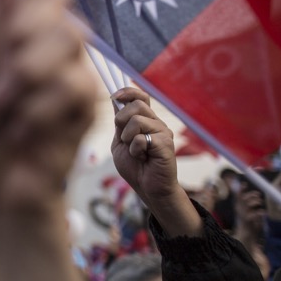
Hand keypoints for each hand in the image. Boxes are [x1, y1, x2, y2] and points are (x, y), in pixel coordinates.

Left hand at [0, 0, 95, 223]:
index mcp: (8, 40)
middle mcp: (43, 49)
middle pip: (53, 2)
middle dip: (25, 25)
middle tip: (4, 65)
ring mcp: (69, 74)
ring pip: (71, 36)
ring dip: (31, 69)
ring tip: (6, 108)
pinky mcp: (88, 108)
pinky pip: (77, 84)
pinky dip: (42, 107)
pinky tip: (21, 130)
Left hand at [110, 87, 178, 203]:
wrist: (147, 188)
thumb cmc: (135, 167)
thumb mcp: (120, 142)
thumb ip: (119, 123)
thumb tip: (115, 100)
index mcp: (146, 121)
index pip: (141, 96)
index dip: (128, 92)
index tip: (114, 97)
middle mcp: (157, 123)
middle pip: (137, 105)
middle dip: (122, 119)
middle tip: (124, 138)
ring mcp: (163, 132)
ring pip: (137, 120)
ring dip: (127, 138)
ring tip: (135, 151)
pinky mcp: (166, 144)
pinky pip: (141, 139)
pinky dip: (135, 150)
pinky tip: (142, 158)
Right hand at [235, 186, 265, 234]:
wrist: (247, 235)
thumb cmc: (250, 223)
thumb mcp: (248, 212)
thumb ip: (250, 204)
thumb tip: (256, 195)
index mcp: (238, 207)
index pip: (238, 196)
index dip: (241, 189)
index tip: (245, 183)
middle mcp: (239, 210)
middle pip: (243, 198)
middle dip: (251, 195)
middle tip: (259, 195)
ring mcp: (243, 215)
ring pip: (248, 204)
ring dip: (255, 202)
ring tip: (261, 203)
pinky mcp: (248, 220)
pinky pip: (254, 213)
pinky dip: (259, 212)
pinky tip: (263, 212)